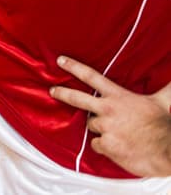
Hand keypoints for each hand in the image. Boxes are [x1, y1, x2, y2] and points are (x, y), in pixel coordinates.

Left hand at [52, 56, 170, 176]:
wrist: (169, 151)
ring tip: (117, 131)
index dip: (74, 67)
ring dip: (100, 128)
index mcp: (118, 97)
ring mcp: (105, 128)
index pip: (92, 76)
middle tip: (53, 91)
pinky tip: (118, 145)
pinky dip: (104, 146)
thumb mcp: (162, 101)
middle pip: (77, 98)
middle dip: (62, 93)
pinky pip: (97, 144)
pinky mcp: (106, 145)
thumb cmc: (165, 126)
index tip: (60, 60)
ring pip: (91, 125)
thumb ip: (166, 88)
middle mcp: (108, 110)